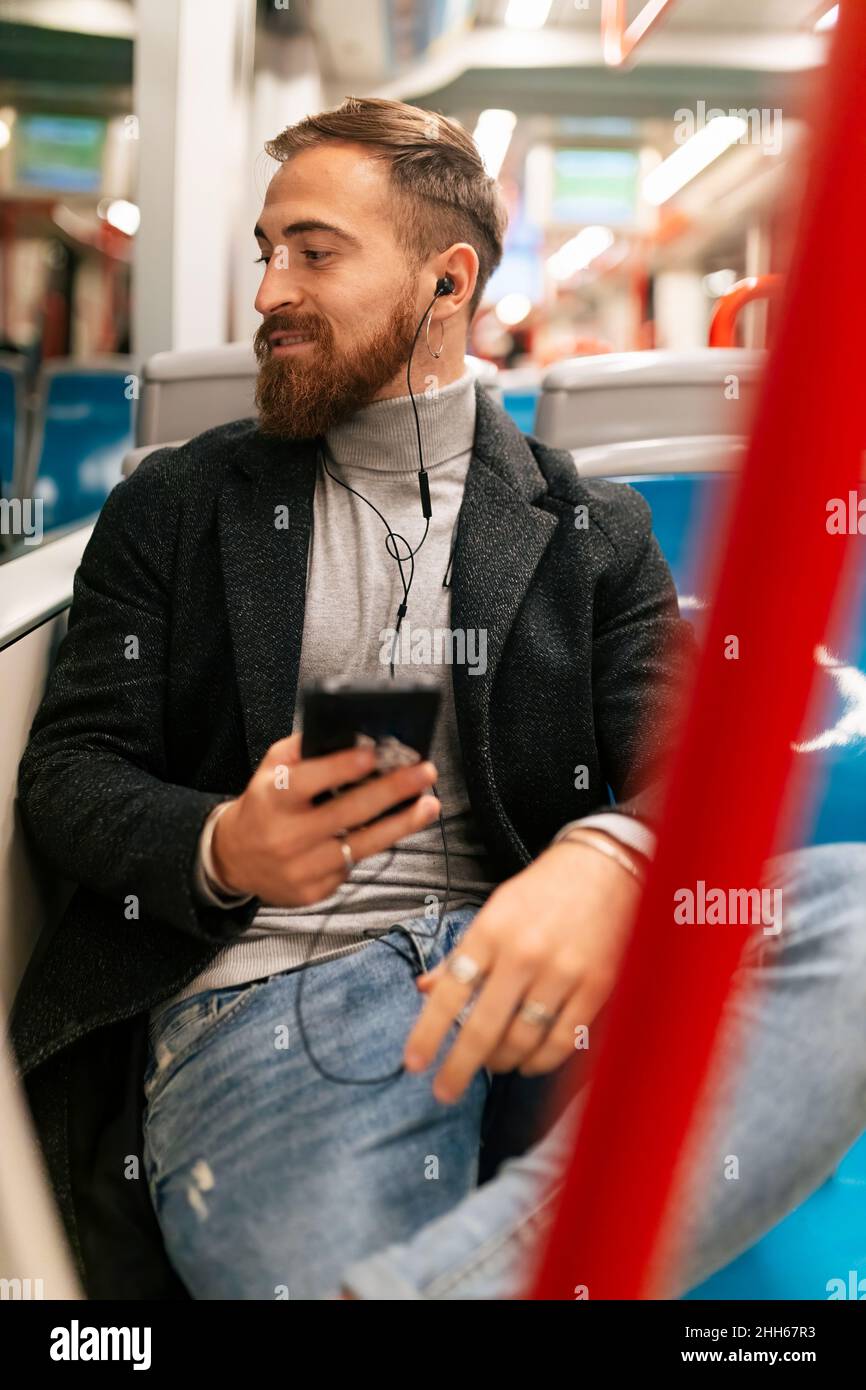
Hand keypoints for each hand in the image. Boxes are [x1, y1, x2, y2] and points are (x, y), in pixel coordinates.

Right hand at [212, 732, 439, 906]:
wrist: (234, 858)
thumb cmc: (263, 805)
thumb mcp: (269, 770)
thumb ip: (303, 750)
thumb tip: (352, 735)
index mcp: (272, 799)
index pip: (310, 780)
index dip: (343, 767)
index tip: (375, 753)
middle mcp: (286, 835)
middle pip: (349, 812)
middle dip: (392, 790)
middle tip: (424, 773)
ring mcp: (301, 867)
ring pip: (363, 845)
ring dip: (402, 824)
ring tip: (429, 804)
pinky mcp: (314, 891)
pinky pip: (353, 866)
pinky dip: (376, 845)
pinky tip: (394, 829)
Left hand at [403, 833, 641, 1101]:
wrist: (604, 868)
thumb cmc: (543, 891)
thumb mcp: (493, 911)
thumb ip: (462, 954)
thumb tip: (425, 989)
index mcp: (491, 931)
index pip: (450, 992)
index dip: (428, 1033)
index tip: (414, 1064)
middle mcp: (524, 954)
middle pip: (483, 1027)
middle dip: (459, 1067)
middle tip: (445, 1091)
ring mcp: (562, 973)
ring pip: (523, 1040)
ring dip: (501, 1062)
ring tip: (493, 1064)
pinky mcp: (595, 987)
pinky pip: (562, 1041)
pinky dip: (540, 1061)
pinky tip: (528, 1062)